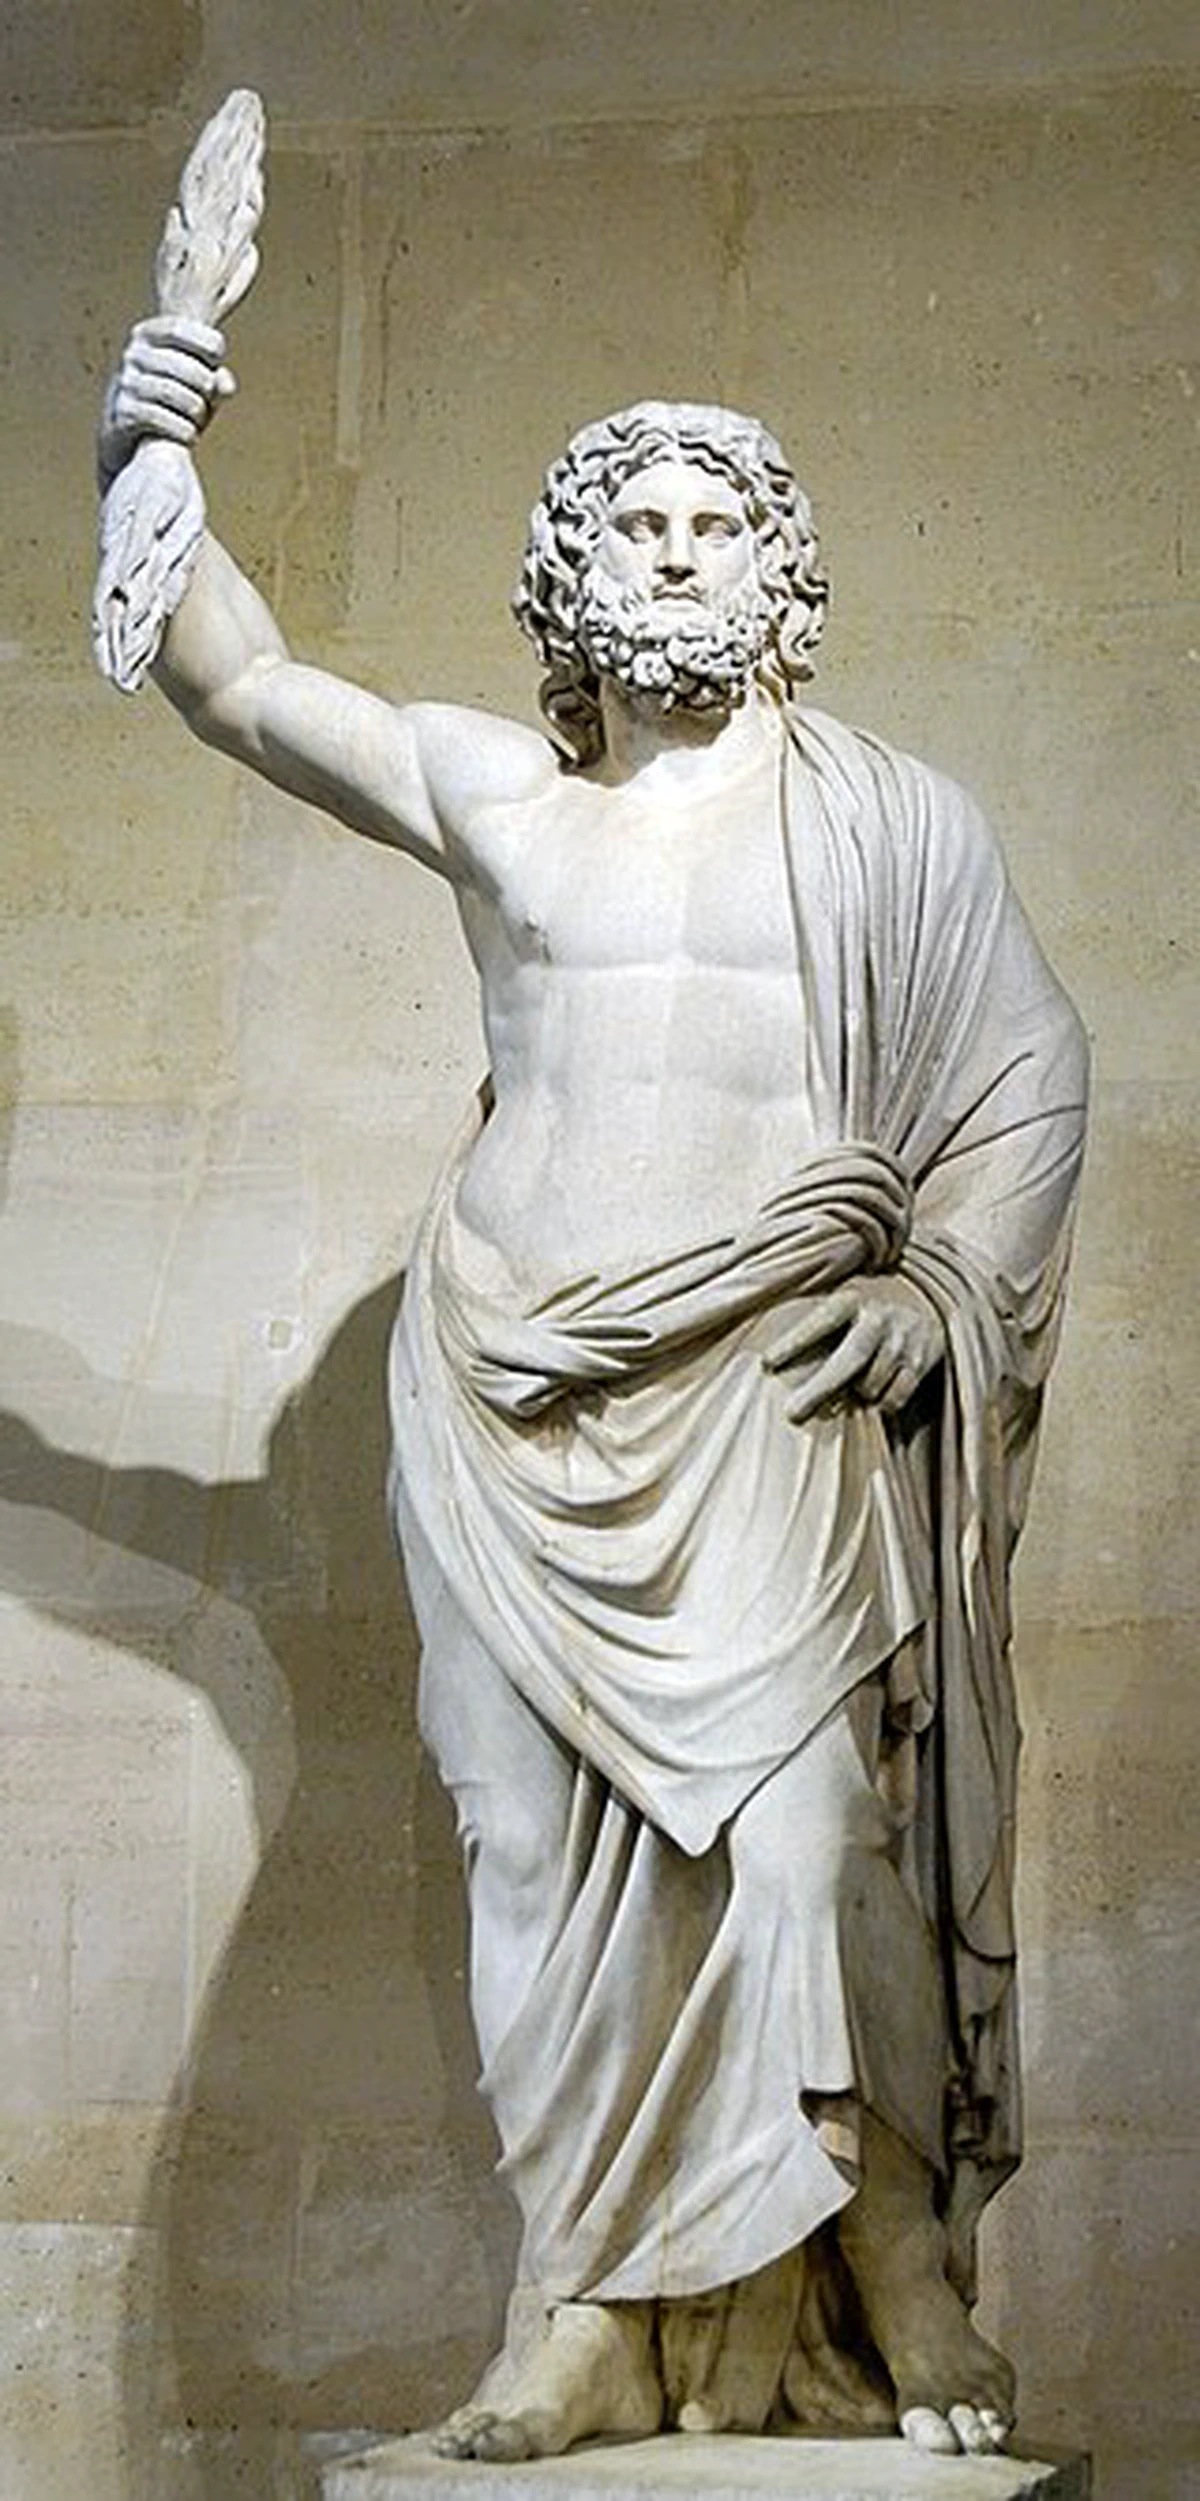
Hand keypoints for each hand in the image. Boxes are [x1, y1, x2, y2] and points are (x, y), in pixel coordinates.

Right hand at [97, 315, 234, 490]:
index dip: (207, 343)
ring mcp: (127, 382)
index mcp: (149, 334)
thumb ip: (216, 380)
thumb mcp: (194, 384)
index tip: (216, 357)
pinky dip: (182, 429)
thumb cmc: (170, 400)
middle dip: (206, 385)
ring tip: (198, 419)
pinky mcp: (124, 412)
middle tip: (208, 398)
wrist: (128, 434)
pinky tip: (190, 435)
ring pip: (173, 393)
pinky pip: (159, 418)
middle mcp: (134, 354)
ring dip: (196, 410)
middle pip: (186, 366)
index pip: (181, 329)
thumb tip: (227, 388)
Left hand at [762, 1276, 942, 1423]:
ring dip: (858, 1393)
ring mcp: (903, 1339)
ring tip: (855, 1387)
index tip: (766, 1364)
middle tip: (791, 1414)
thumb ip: (816, 1327)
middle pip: (850, 1358)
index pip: (821, 1321)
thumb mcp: (842, 1306)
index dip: (795, 1341)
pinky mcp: (922, 1361)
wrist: (925, 1305)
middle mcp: (878, 1317)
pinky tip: (879, 1392)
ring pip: (871, 1384)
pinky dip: (884, 1403)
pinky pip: (895, 1397)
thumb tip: (769, 1364)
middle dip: (820, 1388)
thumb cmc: (864, 1314)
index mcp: (851, 1300)